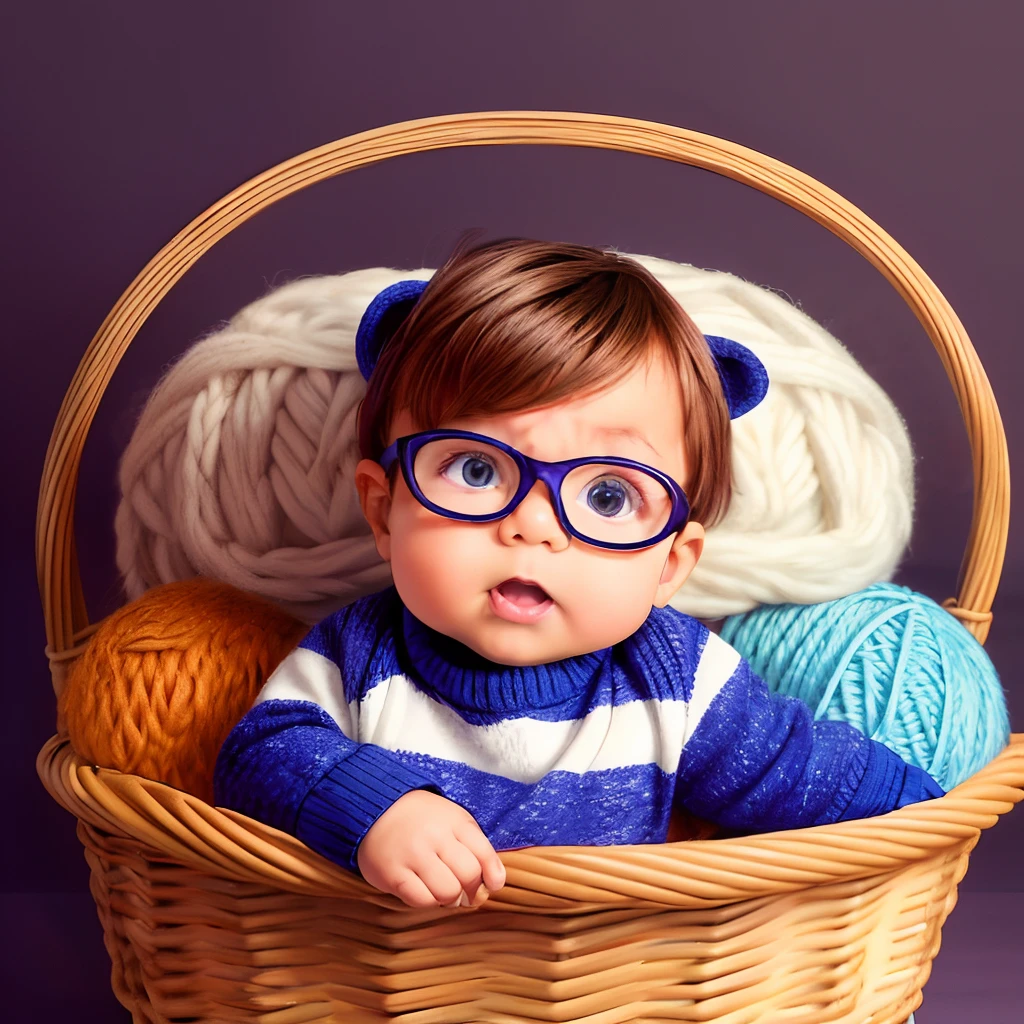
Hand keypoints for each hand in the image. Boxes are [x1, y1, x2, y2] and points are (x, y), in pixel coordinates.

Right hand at [357, 789, 505, 907]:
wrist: (377, 808)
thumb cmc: (422, 819)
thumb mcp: (452, 819)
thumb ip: (475, 845)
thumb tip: (494, 882)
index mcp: (454, 820)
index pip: (485, 854)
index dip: (494, 876)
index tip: (492, 885)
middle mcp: (435, 835)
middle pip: (469, 875)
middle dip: (472, 890)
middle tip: (464, 891)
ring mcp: (413, 854)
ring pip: (447, 892)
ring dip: (449, 898)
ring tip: (442, 890)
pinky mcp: (393, 873)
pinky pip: (421, 900)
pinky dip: (427, 901)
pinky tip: (423, 889)